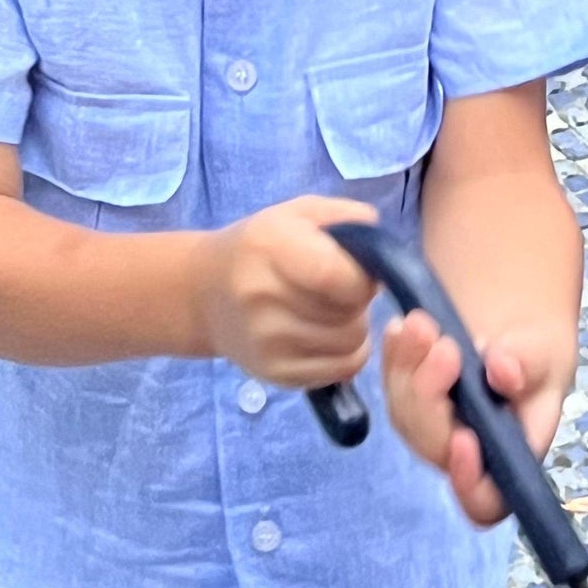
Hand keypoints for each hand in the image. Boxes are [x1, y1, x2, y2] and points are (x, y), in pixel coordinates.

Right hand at [199, 196, 377, 387]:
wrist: (204, 293)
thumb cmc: (261, 246)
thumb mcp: (298, 213)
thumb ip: (345, 218)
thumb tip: (383, 250)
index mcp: (271, 247)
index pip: (334, 276)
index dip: (361, 278)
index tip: (359, 270)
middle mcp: (264, 298)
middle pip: (349, 314)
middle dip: (357, 301)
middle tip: (340, 289)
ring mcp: (267, 342)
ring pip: (351, 344)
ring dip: (354, 326)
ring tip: (333, 310)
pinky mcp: (275, 375)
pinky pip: (342, 370)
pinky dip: (348, 353)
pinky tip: (329, 334)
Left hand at [383, 311, 576, 525]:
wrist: (509, 323)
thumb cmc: (537, 353)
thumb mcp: (546, 354)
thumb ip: (528, 365)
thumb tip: (502, 371)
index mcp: (508, 460)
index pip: (484, 501)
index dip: (470, 482)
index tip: (464, 439)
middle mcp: (464, 452)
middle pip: (435, 445)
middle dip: (432, 397)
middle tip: (444, 347)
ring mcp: (431, 425)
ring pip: (406, 414)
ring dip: (408, 369)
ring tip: (420, 323)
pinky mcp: (409, 396)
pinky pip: (392, 385)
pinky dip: (394, 356)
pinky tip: (398, 327)